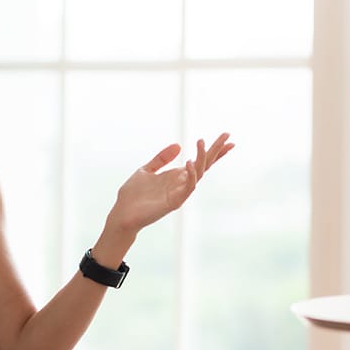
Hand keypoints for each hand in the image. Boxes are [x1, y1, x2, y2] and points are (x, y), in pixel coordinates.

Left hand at [110, 133, 233, 234]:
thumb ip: (162, 158)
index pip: (200, 161)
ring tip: (201, 142)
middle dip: (216, 151)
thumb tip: (179, 145)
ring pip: (199, 174)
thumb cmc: (133, 195)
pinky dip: (191, 175)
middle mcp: (181, 183)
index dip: (213, 151)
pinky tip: (190, 162)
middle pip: (205, 165)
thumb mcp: (147, 170)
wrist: (122, 213)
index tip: (227, 138)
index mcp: (176, 176)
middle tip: (227, 135)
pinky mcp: (174, 202)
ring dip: (201, 158)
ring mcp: (179, 193)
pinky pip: (188, 188)